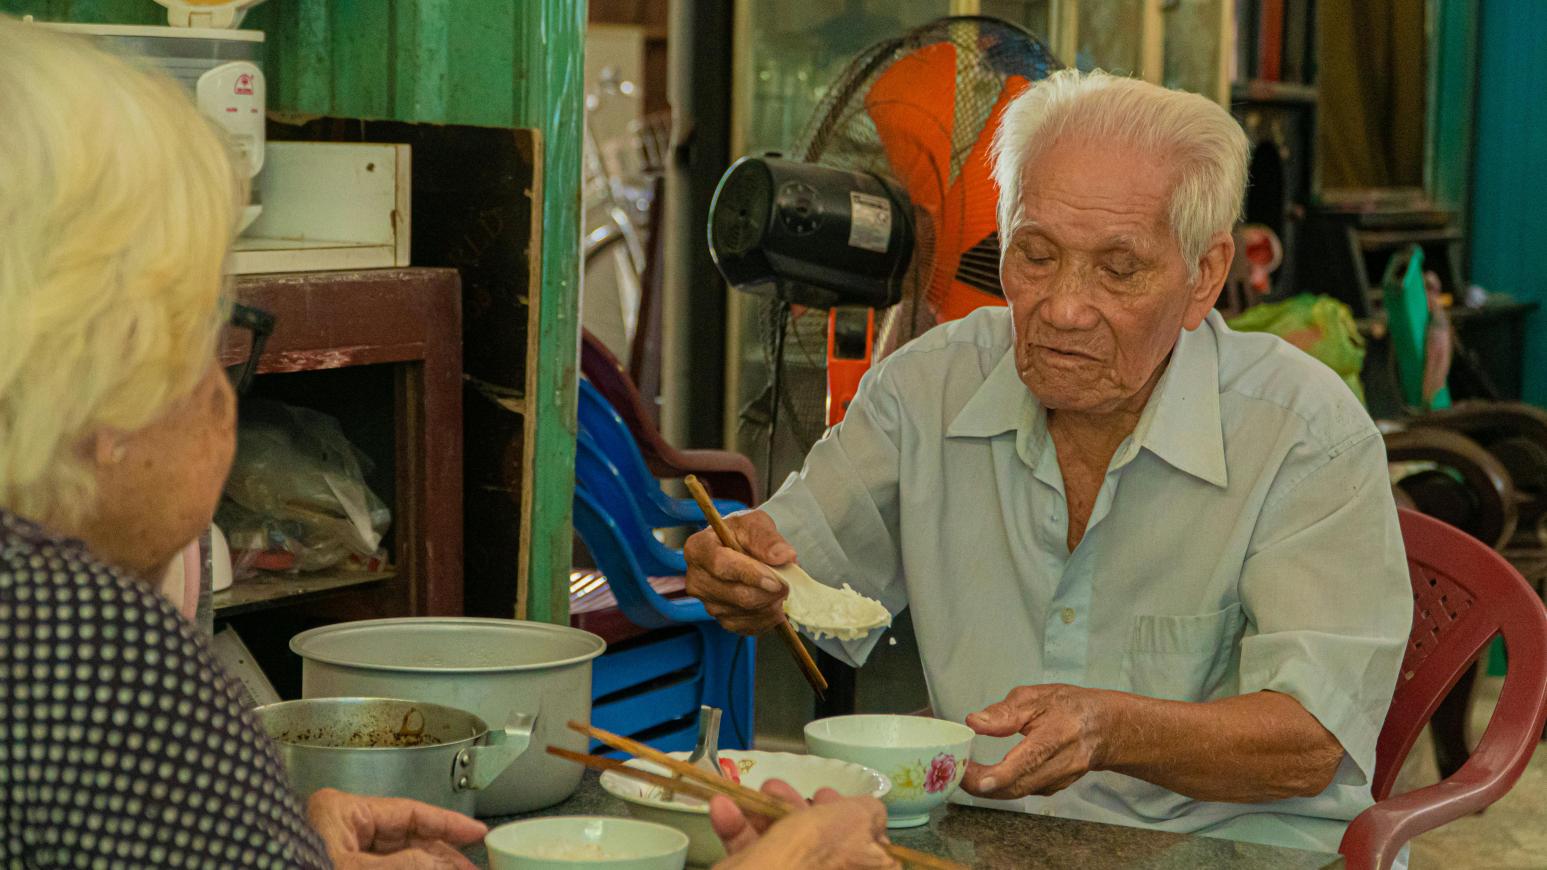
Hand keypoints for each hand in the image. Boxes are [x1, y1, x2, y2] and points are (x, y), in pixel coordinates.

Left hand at [306, 788, 487, 868]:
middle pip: (407, 837)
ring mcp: (338, 854)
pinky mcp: (334, 869)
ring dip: (428, 868)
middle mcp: (342, 829)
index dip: (448, 823)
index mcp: (342, 812)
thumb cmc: (291, 868)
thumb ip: (405, 866)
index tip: (478, 835)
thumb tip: (445, 866)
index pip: (408, 810)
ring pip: (398, 859)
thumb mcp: (353, 869)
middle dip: (441, 856)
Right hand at [684, 510, 793, 634]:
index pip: (721, 565)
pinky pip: (748, 626)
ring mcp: (707, 603)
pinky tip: (774, 603)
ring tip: (782, 590)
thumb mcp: (755, 524)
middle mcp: (696, 579)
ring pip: (745, 612)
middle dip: (768, 592)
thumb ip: (768, 539)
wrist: (738, 549)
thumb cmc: (743, 534)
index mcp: (698, 549)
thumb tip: (784, 556)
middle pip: (736, 594)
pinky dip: (767, 617)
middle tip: (788, 584)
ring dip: (770, 604)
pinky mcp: (721, 620)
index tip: (775, 580)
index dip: (750, 575)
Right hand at [710, 779, 895, 868]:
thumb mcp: (858, 820)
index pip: (867, 848)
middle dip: (799, 808)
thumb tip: (870, 813)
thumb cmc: (818, 853)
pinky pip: (752, 854)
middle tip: (788, 790)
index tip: (827, 796)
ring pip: (783, 847)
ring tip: (760, 790)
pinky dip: (737, 830)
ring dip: (765, 811)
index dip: (846, 818)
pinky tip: (723, 808)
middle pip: (820, 843)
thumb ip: (870, 812)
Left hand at [959, 684, 1111, 800]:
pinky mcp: (1055, 788)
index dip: (992, 776)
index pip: (1022, 764)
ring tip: (966, 772)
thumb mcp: (1037, 697)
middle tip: (955, 771)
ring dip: (989, 787)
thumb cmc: (1070, 706)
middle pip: (1016, 786)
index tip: (964, 772)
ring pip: (1018, 793)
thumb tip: (975, 722)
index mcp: (1056, 736)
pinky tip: (987, 775)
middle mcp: (1061, 764)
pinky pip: (1024, 791)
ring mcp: (1060, 781)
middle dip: (981, 784)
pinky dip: (1002, 786)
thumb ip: (1005, 711)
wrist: (1105, 727)